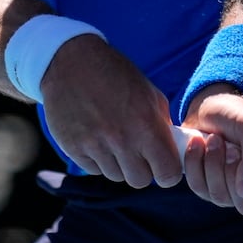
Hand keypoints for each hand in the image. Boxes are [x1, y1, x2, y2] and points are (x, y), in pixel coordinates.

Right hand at [38, 36, 184, 187]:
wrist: (69, 61)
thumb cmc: (114, 74)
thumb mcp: (148, 92)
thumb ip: (162, 124)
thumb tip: (173, 150)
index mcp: (146, 124)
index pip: (168, 174)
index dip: (168, 173)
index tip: (163, 165)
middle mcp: (121, 139)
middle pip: (139, 181)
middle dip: (141, 170)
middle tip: (136, 152)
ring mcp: (95, 146)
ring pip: (116, 176)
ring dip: (118, 164)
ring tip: (113, 139)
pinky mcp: (73, 149)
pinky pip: (93, 170)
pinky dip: (97, 160)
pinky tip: (95, 138)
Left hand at [179, 86, 242, 222]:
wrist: (211, 109)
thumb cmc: (239, 115)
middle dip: (234, 175)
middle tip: (232, 149)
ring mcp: (233, 192)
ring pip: (221, 197)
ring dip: (214, 165)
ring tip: (214, 139)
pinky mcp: (209, 188)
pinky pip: (199, 188)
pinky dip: (196, 164)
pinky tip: (198, 144)